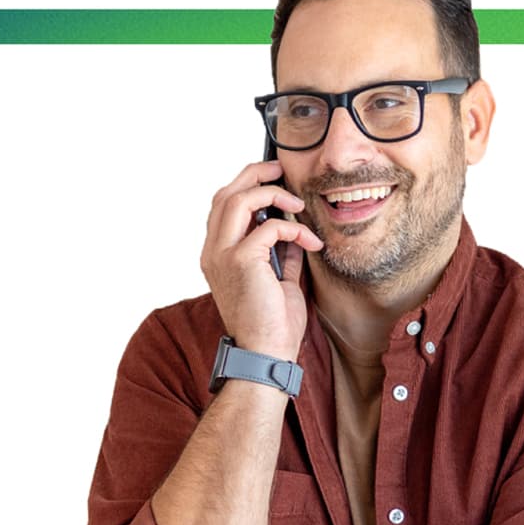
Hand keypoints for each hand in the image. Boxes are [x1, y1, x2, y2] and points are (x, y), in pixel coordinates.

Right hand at [201, 161, 323, 357]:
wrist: (266, 354)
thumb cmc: (272, 326)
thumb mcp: (279, 281)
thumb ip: (280, 255)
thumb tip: (293, 234)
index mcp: (216, 257)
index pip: (223, 208)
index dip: (246, 187)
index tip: (272, 180)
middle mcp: (213, 252)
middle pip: (224, 194)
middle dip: (254, 175)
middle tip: (280, 170)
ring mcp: (222, 255)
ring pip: (238, 199)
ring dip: (273, 194)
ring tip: (299, 205)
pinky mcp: (240, 260)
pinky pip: (269, 226)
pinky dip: (294, 229)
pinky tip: (310, 243)